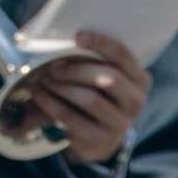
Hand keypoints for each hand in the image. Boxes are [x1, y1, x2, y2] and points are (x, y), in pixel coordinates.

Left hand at [25, 32, 151, 164]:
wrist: (97, 137)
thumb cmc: (94, 94)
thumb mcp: (98, 77)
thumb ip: (86, 61)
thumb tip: (51, 42)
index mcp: (139, 79)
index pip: (123, 55)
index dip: (101, 43)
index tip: (77, 36)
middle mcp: (135, 102)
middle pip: (108, 78)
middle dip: (75, 70)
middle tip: (51, 67)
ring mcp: (121, 124)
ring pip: (90, 99)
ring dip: (61, 87)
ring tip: (42, 79)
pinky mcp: (101, 141)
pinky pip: (72, 118)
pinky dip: (51, 103)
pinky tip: (39, 94)